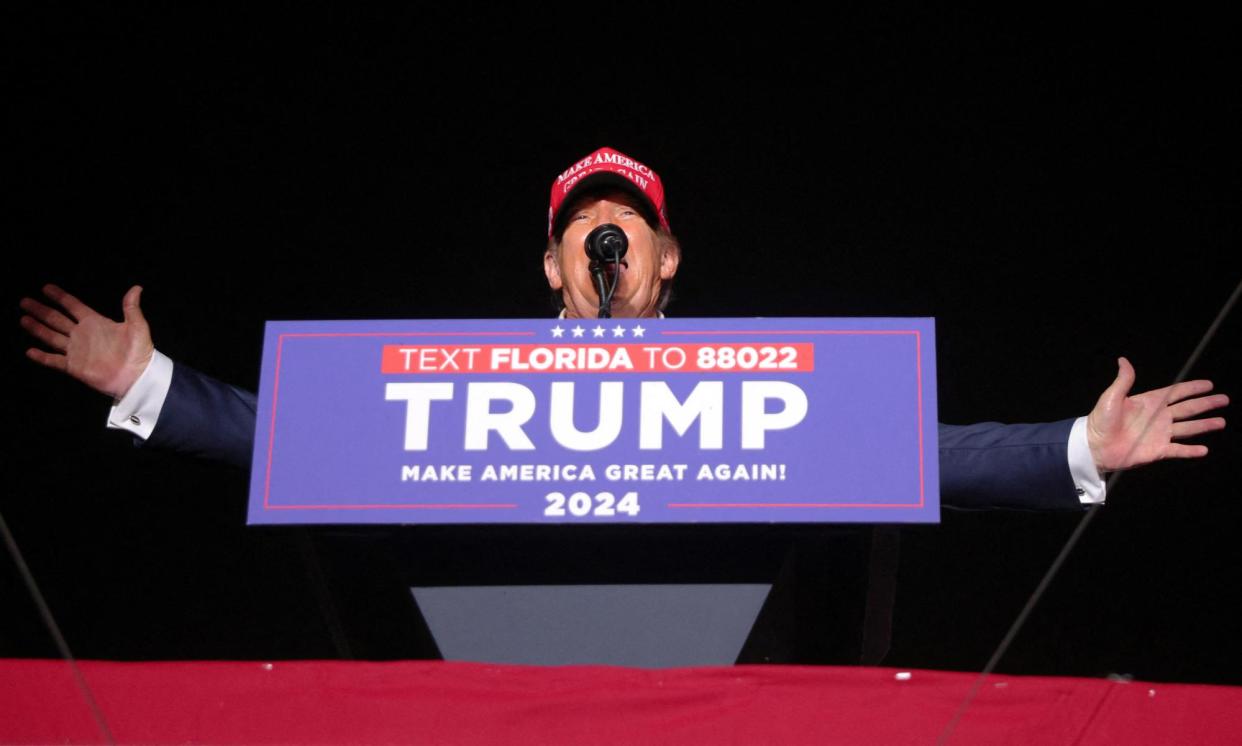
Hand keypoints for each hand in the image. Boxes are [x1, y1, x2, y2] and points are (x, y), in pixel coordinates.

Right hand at [19, 284, 154, 398]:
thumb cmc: (139, 351)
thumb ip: (131, 307)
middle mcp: (82, 334)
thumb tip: (137, 287)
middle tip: (25, 301)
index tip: (46, 288)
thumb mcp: (137, 326)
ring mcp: (76, 350)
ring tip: (23, 319)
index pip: (73, 306)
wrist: (137, 376)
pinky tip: (29, 351)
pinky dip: (42, 357)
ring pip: (51, 337)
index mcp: (95, 322)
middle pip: (56, 319)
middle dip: (41, 310)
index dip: (60, 297)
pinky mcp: (74, 366)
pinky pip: (54, 360)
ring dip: (37, 328)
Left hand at [1087, 357, 1227, 472]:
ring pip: (1188, 428)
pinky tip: (1204, 449)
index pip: (1176, 393)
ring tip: (1221, 421)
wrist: (1094, 445)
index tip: (1209, 384)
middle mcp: (1158, 417)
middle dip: (1206, 404)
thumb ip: (1123, 380)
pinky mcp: (1158, 450)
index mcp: (1149, 402)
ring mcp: (1159, 434)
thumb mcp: (1112, 397)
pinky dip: (1191, 451)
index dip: (1192, 388)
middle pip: (1188, 409)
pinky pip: (1178, 450)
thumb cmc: (1100, 420)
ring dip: (1204, 425)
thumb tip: (1123, 360)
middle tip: (1224, 399)